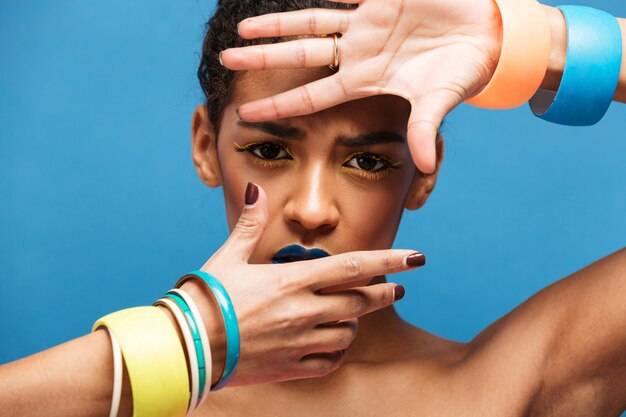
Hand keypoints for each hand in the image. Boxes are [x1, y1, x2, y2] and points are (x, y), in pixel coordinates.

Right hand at [195, 183, 423, 385]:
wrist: (184, 347)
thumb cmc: (206, 297)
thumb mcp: (228, 256)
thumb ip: (250, 224)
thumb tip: (255, 190)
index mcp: (292, 280)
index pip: (354, 267)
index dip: (390, 262)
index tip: (417, 259)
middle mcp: (302, 311)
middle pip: (360, 302)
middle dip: (384, 293)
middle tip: (397, 289)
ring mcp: (299, 342)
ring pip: (348, 333)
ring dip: (356, 323)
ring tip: (354, 316)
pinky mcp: (290, 367)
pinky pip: (329, 361)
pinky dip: (336, 351)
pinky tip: (332, 343)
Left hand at [220, 0, 501, 173]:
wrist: (486, 34)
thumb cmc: (463, 70)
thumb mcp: (439, 100)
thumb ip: (425, 129)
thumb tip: (424, 167)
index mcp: (365, 81)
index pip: (313, 95)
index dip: (280, 104)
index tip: (247, 113)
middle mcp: (358, 53)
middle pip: (300, 55)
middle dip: (263, 59)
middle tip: (225, 61)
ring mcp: (366, 23)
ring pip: (311, 22)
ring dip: (277, 24)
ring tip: (243, 26)